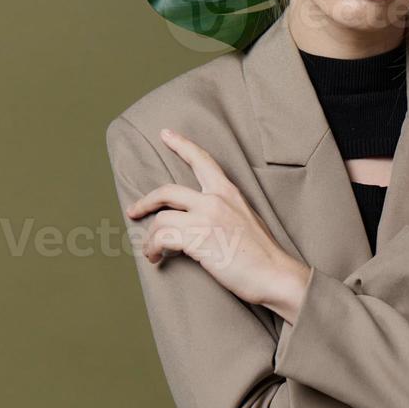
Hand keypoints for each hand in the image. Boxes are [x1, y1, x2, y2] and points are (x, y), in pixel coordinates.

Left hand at [125, 128, 310, 316]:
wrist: (273, 273)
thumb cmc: (262, 254)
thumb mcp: (246, 219)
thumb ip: (225, 211)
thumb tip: (203, 221)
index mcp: (229, 192)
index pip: (202, 160)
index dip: (181, 145)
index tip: (165, 134)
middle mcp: (216, 199)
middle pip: (168, 190)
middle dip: (146, 201)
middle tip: (134, 210)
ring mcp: (205, 216)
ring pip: (160, 218)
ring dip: (149, 237)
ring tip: (151, 251)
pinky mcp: (196, 237)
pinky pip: (160, 236)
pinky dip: (152, 248)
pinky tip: (156, 258)